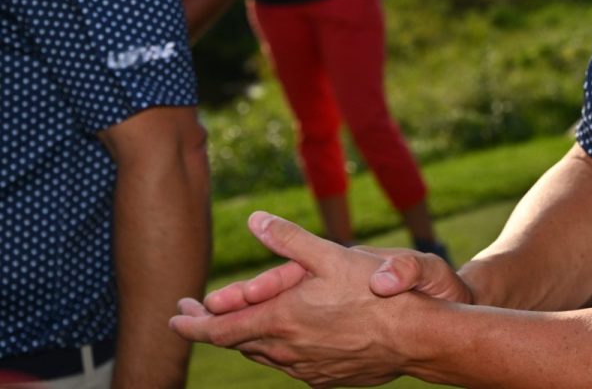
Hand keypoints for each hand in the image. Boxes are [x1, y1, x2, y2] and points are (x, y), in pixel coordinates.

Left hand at [171, 211, 450, 386]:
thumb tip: (255, 219)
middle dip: (213, 328)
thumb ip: (290, 239)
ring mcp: (304, 368)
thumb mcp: (333, 256)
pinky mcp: (324, 378)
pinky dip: (276, 350)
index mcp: (280, 318)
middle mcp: (286, 349)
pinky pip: (289, 364)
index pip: (218, 330)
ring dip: (245, 339)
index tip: (175, 317)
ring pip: (262, 355)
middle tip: (197, 316)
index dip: (191, 325)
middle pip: (236, 343)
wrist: (415, 338)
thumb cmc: (376, 294)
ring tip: (238, 325)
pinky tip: (286, 340)